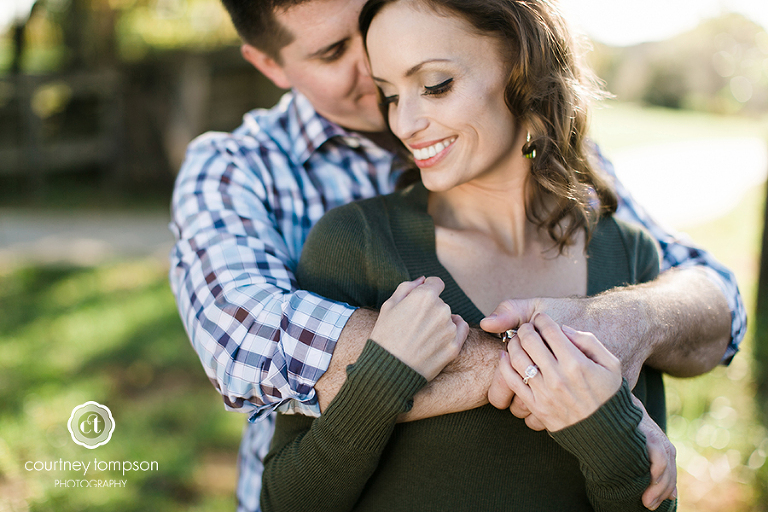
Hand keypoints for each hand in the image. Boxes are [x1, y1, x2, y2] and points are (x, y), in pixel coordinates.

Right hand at [370, 276, 468, 380]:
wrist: (388, 371)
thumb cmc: (384, 337)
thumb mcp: (388, 306)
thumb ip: (407, 287)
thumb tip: (423, 279)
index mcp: (425, 296)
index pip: (436, 283)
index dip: (427, 289)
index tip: (420, 301)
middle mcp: (441, 310)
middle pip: (440, 303)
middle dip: (430, 310)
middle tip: (414, 325)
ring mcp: (449, 329)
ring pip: (449, 318)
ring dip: (439, 323)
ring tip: (421, 338)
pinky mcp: (454, 347)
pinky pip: (461, 331)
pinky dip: (453, 332)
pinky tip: (439, 338)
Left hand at [495, 314, 621, 431]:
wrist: (606, 431)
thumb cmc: (609, 393)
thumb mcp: (610, 364)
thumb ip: (588, 342)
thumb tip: (563, 329)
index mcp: (576, 363)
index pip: (550, 331)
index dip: (542, 319)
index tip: (541, 319)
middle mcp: (557, 377)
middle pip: (530, 341)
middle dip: (525, 328)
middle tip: (527, 327)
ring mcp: (544, 392)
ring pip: (517, 358)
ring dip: (514, 343)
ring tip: (518, 340)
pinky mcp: (535, 406)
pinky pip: (511, 381)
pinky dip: (504, 365)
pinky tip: (506, 356)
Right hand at [633, 396, 677, 509]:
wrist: (618, 405)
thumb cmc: (627, 429)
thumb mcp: (641, 449)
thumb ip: (657, 469)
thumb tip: (672, 495)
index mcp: (666, 452)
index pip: (670, 478)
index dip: (663, 493)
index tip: (651, 505)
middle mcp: (665, 448)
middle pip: (669, 477)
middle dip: (659, 493)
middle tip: (648, 506)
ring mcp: (659, 442)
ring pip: (665, 471)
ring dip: (657, 488)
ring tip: (647, 501)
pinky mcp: (651, 437)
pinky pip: (659, 459)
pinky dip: (656, 472)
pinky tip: (648, 481)